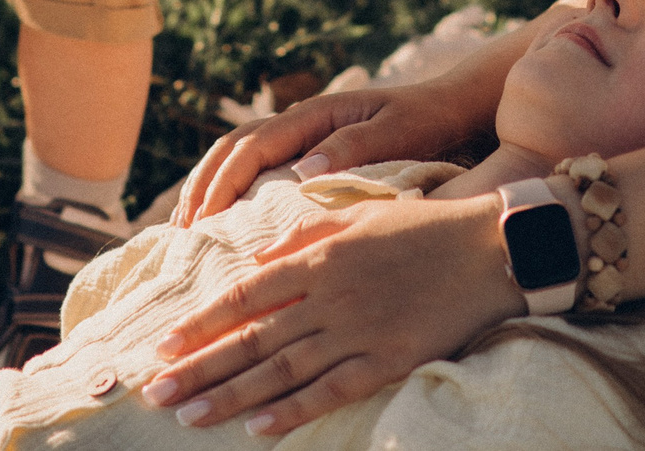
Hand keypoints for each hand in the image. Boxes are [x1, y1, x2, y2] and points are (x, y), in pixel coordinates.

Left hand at [141, 193, 521, 434]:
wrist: (490, 248)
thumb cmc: (422, 227)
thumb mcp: (356, 215)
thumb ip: (303, 238)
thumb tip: (255, 257)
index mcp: (320, 257)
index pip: (245, 293)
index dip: (201, 321)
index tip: (163, 343)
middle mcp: (331, 297)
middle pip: (252, 340)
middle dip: (198, 368)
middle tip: (154, 392)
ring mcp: (359, 332)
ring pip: (282, 372)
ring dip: (231, 396)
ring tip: (189, 416)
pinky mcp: (389, 360)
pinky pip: (332, 391)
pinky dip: (293, 412)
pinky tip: (259, 428)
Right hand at [173, 80, 482, 227]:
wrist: (449, 108)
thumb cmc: (426, 120)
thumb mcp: (397, 131)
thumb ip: (353, 148)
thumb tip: (303, 173)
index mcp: (314, 115)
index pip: (252, 147)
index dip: (222, 182)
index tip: (204, 220)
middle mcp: (300, 122)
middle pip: (232, 149)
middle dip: (202, 187)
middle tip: (182, 232)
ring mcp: (301, 136)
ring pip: (239, 157)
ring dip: (209, 188)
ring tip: (189, 229)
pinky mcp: (308, 153)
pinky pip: (258, 169)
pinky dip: (232, 190)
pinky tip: (225, 222)